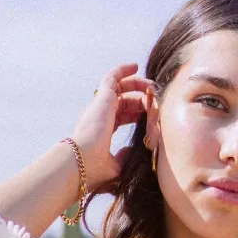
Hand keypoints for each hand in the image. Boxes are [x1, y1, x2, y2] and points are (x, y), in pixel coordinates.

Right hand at [69, 62, 153, 190]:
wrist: (81, 164)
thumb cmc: (94, 171)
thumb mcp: (115, 167)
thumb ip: (123, 158)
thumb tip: (132, 150)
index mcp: (99, 131)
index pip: (119, 116)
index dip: (134, 113)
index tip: (149, 115)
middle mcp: (96, 116)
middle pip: (121, 101)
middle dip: (139, 99)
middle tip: (155, 98)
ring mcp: (98, 106)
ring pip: (119, 88)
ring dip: (136, 85)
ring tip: (151, 86)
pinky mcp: (102, 99)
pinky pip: (112, 78)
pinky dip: (123, 70)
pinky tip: (135, 66)